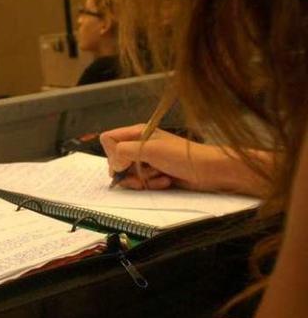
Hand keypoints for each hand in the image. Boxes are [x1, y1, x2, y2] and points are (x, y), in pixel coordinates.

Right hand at [99, 124, 266, 194]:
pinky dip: (151, 184)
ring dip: (142, 179)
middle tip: (140, 175)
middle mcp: (140, 145)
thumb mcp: (150, 149)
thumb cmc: (182, 155)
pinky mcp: (155, 174)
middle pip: (116, 160)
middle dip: (127, 171)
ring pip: (128, 174)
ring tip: (158, 177)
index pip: (109, 139)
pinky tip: (165, 181)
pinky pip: (141, 182)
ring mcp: (147, 160)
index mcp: (137, 133)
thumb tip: (113, 165)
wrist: (208, 171)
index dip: (112, 153)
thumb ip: (124, 152)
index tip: (124, 163)